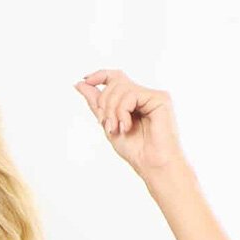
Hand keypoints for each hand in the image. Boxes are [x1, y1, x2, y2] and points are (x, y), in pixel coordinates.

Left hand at [74, 69, 188, 180]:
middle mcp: (143, 95)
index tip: (84, 81)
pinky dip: (122, 111)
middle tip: (105, 124)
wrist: (151, 164)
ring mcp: (152, 95)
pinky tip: (126, 126)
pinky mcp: (160, 98)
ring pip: (121, 87)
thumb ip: (96, 104)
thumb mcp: (108, 125)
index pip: (115, 77)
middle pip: (115, 82)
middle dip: (104, 103)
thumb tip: (79, 84)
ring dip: (112, 110)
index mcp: (132, 100)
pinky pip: (131, 94)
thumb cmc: (135, 149)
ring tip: (116, 129)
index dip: (99, 75)